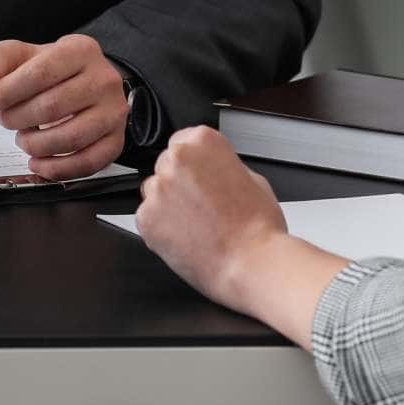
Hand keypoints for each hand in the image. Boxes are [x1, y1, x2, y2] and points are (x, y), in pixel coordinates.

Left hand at [0, 32, 127, 180]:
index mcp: (80, 50)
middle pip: (53, 106)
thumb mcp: (20, 55)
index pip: (39, 73)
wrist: (86, 81)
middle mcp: (104, 79)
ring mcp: (113, 112)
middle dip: (17, 118)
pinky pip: (88, 163)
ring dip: (35, 145)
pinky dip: (57, 170)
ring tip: (22, 138)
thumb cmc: (50, 70)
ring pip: (71, 138)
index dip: (5, 92)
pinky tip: (38, 163)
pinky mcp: (116, 140)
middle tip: (3, 119)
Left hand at [134, 127, 291, 311]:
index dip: (193, 164)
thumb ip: (222, 166)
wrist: (250, 263)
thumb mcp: (252, 178)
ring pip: (155, 192)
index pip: (183, 141)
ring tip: (196, 225)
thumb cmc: (258, 227)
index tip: (199, 176)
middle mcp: (176, 159)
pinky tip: (186, 237)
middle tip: (202, 206)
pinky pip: (147, 218)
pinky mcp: (145, 217)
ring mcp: (158, 188)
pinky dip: (161, 228)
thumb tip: (212, 170)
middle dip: (179, 184)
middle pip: (166, 166)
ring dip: (168, 205)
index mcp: (203, 142)